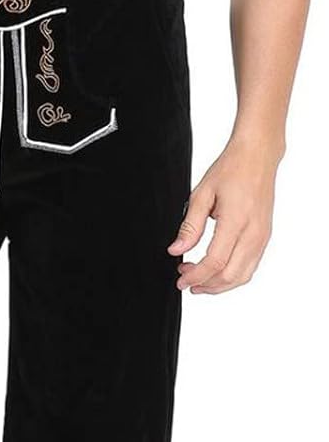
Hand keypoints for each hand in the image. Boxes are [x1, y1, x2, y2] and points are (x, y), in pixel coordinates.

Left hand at [167, 137, 277, 293]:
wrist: (258, 157)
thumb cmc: (231, 169)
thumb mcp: (202, 193)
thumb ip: (190, 226)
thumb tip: (176, 250)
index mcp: (236, 221)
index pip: (215, 262)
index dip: (196, 276)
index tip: (181, 280)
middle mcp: (254, 233)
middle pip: (230, 276)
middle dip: (206, 284)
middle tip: (186, 281)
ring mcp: (262, 237)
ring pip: (243, 276)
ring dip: (220, 285)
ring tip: (199, 281)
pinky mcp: (265, 237)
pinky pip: (251, 266)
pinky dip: (233, 276)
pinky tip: (217, 270)